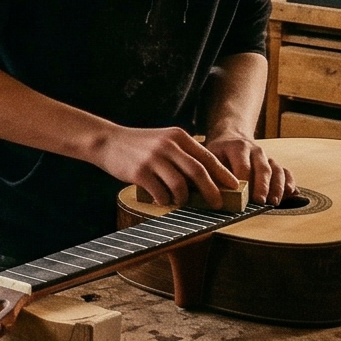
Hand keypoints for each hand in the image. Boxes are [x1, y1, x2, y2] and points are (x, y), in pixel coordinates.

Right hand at [94, 124, 242, 208]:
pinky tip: (162, 199)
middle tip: (218, 203)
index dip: (222, 174)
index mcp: (178, 136)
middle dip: (212, 191)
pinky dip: (165, 200)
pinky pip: (160, 192)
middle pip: (198, 172)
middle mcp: (168, 146)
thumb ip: (183, 154)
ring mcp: (153, 159)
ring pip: (180, 185)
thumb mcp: (163, 140)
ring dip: (185, 198)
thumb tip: (207, 179)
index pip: (207, 157)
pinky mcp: (140, 172)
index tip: (233, 187)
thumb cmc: (138, 145)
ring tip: (182, 201)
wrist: (106, 141)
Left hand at [206, 131, 291, 204]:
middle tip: (261, 201)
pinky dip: (290, 182)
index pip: (243, 166)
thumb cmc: (219, 153)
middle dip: (262, 186)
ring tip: (275, 201)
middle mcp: (255, 150)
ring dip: (278, 187)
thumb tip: (215, 195)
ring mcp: (267, 157)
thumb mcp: (211, 158)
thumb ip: (214, 174)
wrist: (231, 138)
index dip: (244, 181)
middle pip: (263, 168)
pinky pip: (285, 172)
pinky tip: (292, 193)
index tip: (243, 196)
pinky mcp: (274, 164)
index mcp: (238, 147)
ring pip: (277, 170)